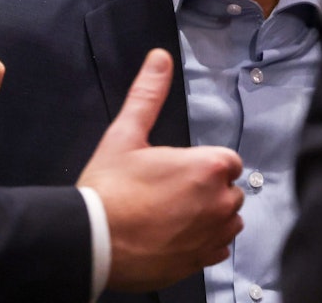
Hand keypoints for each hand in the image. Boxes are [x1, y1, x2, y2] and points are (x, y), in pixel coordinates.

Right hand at [77, 48, 244, 291]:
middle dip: (208, 188)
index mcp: (207, 168)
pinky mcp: (200, 262)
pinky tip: (177, 236)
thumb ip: (148, 94)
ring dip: (210, 216)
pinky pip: (218, 248)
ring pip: (228, 220)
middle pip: (229, 190)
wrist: (92, 242)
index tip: (182, 168)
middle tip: (171, 190)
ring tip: (174, 213)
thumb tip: (160, 58)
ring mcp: (211, 236)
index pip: (229, 161)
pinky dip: (204, 242)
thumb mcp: (125, 134)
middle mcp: (219, 203)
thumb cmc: (108, 189)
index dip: (205, 163)